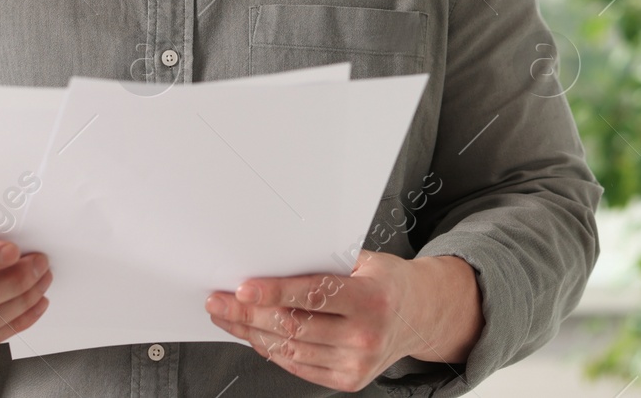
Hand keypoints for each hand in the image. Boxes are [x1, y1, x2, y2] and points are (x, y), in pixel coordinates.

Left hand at [205, 251, 481, 390]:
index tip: (242, 288)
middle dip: (248, 314)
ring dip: (251, 333)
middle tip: (220, 301)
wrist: (420, 316)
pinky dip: (270, 350)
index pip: (313, 295)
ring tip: (228, 317)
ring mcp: (356, 364)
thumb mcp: (365, 262)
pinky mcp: (347, 381)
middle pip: (294, 326)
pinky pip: (297, 366)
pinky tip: (254, 335)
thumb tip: (272, 258)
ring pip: (289, 350)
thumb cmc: (387, 282)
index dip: (273, 292)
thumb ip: (325, 263)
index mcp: (371, 299)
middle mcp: (365, 336)